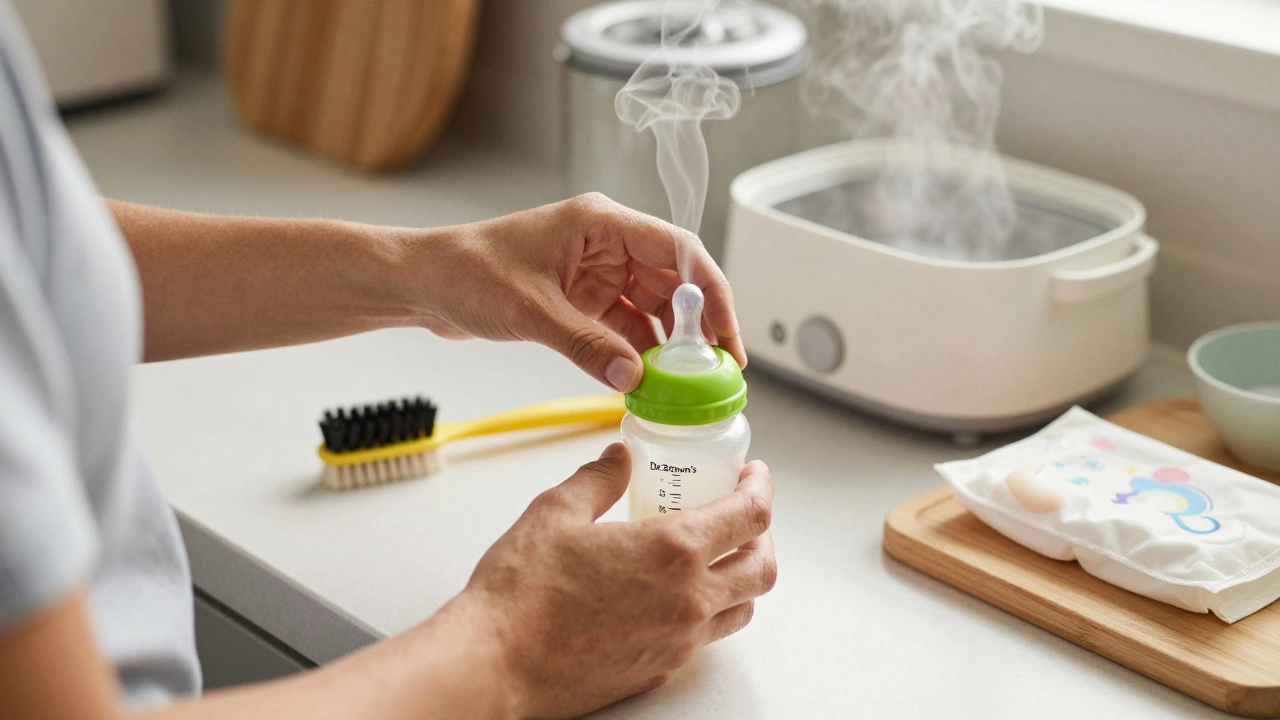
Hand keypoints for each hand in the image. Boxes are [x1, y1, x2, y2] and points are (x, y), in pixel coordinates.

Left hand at [410, 193, 746, 391]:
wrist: (423, 284)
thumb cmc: (466, 272)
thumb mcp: (531, 311)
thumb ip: (587, 346)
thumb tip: (635, 378)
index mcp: (601, 223)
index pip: (677, 251)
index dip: (711, 291)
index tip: (727, 334)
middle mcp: (605, 243)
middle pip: (673, 281)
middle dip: (697, 325)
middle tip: (718, 371)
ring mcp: (594, 272)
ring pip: (652, 308)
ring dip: (669, 344)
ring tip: (687, 383)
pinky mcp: (581, 300)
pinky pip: (624, 326)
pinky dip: (638, 353)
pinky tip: (649, 381)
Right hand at [459, 444, 775, 718]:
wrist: (496, 662)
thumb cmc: (521, 593)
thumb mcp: (556, 512)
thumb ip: (599, 479)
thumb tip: (618, 459)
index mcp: (673, 550)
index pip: (751, 514)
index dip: (761, 487)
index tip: (753, 475)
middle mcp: (689, 600)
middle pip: (762, 567)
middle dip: (762, 535)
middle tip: (742, 516)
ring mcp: (679, 641)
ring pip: (741, 608)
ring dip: (740, 577)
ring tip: (716, 557)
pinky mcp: (660, 669)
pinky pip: (704, 639)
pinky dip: (705, 611)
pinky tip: (673, 596)